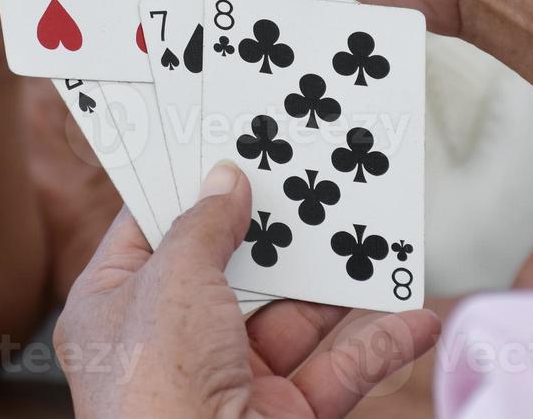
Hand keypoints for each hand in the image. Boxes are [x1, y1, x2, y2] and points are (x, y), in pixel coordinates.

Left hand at [54, 163, 439, 418]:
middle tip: (313, 177)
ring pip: (294, 316)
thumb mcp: (172, 281)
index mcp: (115, 309)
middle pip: (231, 269)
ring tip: (374, 229)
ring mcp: (229, 383)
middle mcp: (170, 344)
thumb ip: (204, 226)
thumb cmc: (158, 388)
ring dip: (336, 280)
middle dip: (277, 229)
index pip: (149, 231)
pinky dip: (379, 343)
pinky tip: (417, 313)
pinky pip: (337, 370)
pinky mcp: (284, 416)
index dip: (189, 186)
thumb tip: (225, 179)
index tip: (227, 142)